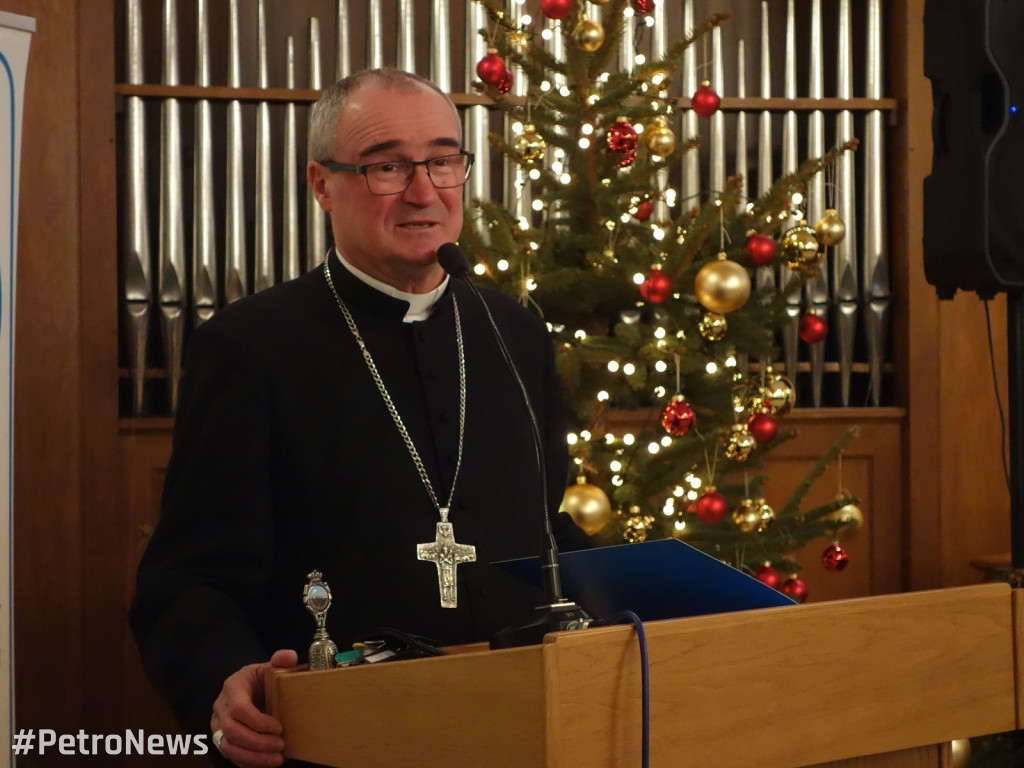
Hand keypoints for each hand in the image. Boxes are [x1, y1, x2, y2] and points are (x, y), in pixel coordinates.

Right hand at [211, 649, 298, 767]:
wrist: (246, 689)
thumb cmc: (259, 679)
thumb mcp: (268, 667)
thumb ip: (279, 661)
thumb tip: (290, 656)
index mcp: (232, 688)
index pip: (239, 709)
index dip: (258, 722)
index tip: (280, 728)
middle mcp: (221, 708)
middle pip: (232, 731)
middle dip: (258, 742)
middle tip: (280, 746)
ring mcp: (218, 725)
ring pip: (228, 747)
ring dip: (253, 757)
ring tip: (276, 760)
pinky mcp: (222, 739)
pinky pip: (231, 755)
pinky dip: (248, 762)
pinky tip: (267, 763)